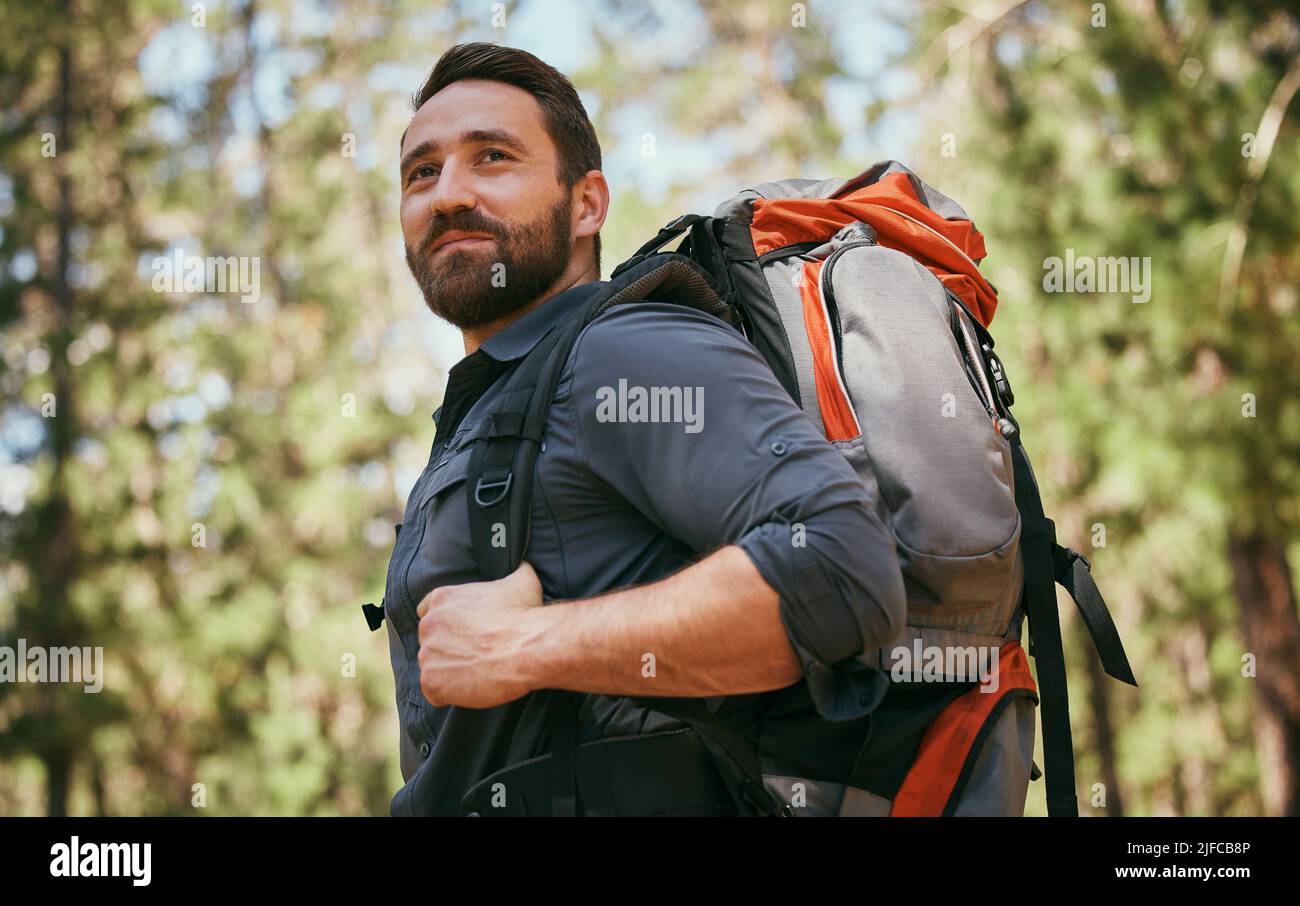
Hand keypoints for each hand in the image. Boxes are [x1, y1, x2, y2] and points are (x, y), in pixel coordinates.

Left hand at [416, 561, 544, 708]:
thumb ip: (514, 570)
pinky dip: (449, 693)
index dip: (446, 624)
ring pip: (432, 666)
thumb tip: (522, 563)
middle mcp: (429, 625)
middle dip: (448, 648)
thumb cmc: (525, 614)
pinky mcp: (432, 683)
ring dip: (449, 671)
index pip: (428, 610)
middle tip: (475, 654)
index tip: (461, 632)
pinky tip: (470, 687)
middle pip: (430, 640)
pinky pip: (433, 692)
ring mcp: (428, 655)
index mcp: (442, 598)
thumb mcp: (522, 580)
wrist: (529, 647)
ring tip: (476, 673)